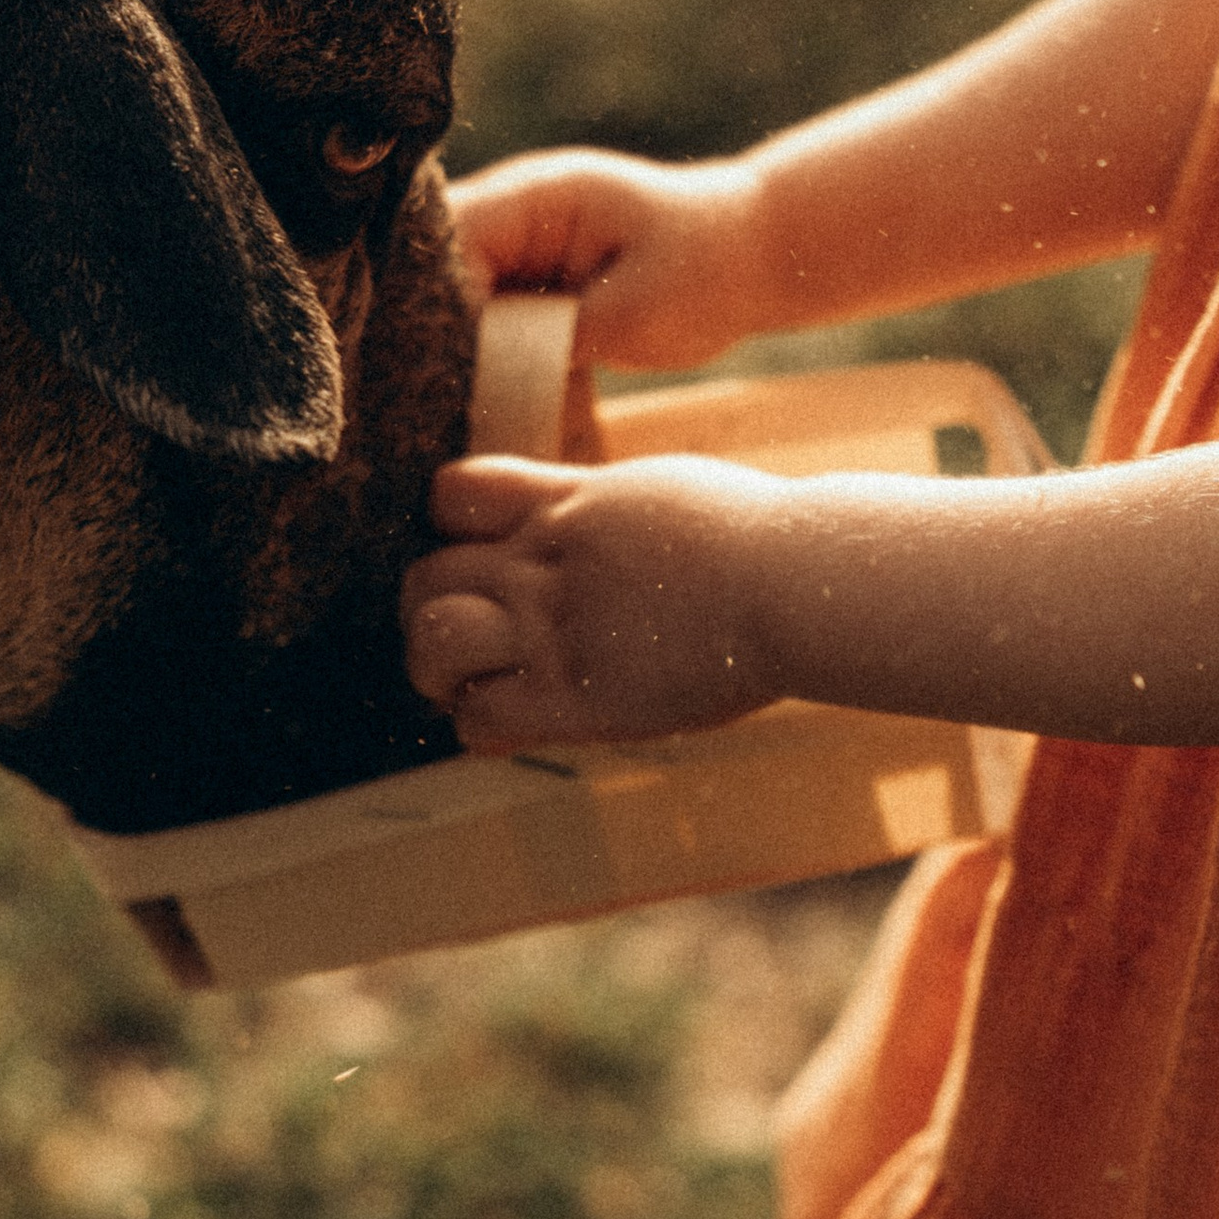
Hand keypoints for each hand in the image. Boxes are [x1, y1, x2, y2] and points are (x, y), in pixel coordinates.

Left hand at [401, 452, 785, 748]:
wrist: (792, 585)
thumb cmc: (753, 542)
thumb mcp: (656, 494)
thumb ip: (599, 505)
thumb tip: (580, 510)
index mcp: (564, 506)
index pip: (450, 496)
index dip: (450, 530)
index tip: (480, 556)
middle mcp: (543, 562)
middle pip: (425, 576)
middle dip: (430, 608)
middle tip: (470, 638)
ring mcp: (552, 628)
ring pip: (433, 640)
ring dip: (437, 667)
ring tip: (472, 683)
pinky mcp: (573, 695)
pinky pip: (478, 714)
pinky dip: (479, 724)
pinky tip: (513, 723)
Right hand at [448, 148, 769, 371]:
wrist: (756, 253)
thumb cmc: (706, 272)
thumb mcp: (629, 316)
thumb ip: (551, 339)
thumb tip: (485, 370)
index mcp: (534, 197)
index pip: (444, 243)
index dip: (424, 303)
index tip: (426, 368)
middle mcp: (517, 212)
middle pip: (436, 269)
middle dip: (429, 328)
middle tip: (426, 397)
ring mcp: (525, 242)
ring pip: (457, 296)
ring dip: (457, 344)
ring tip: (447, 402)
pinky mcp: (539, 275)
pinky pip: (490, 313)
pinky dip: (489, 351)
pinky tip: (486, 395)